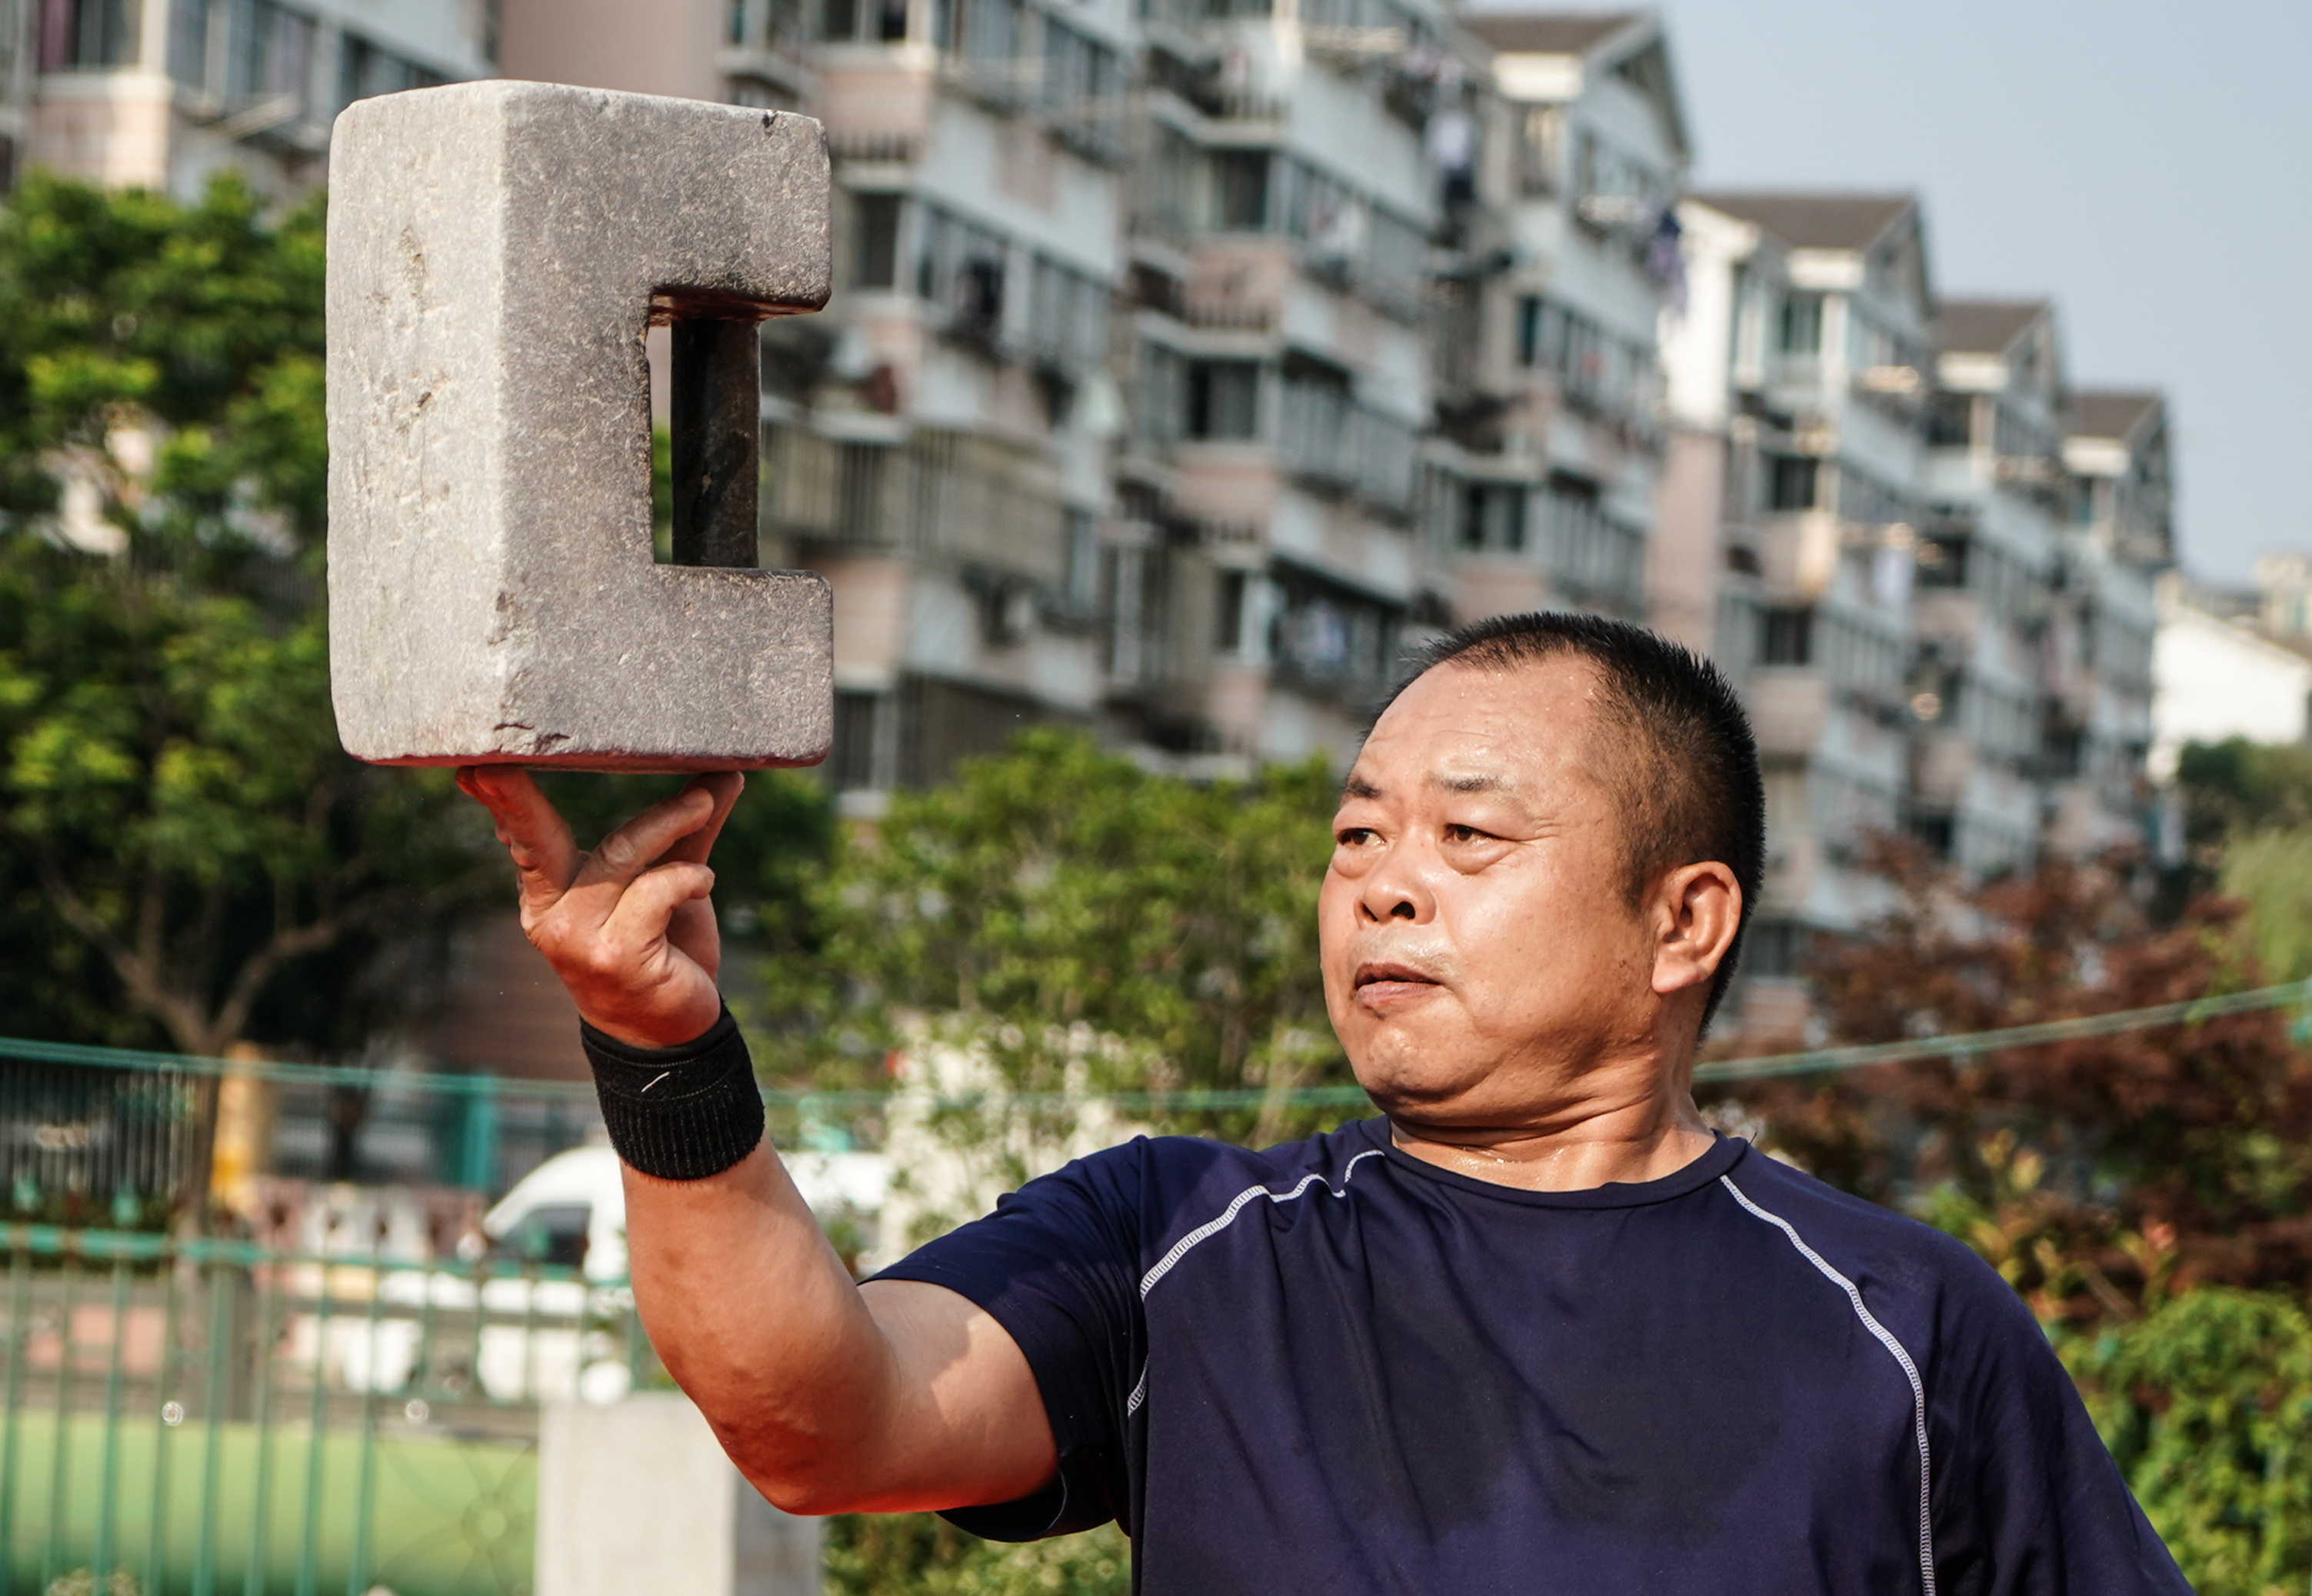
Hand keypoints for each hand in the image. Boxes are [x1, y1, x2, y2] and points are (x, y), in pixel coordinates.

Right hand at [455, 766, 744, 1047]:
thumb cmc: (663, 948)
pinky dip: (686, 876)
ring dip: (667, 821)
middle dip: (516, 798)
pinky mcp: (617, 955)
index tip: (475, 765)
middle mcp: (552, 914)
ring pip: (619, 854)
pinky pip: (653, 891)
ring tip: (703, 804)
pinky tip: (705, 881)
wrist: (672, 1029)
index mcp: (549, 892)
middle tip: (498, 764)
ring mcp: (579, 938)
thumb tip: (729, 770)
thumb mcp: (667, 881)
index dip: (504, 801)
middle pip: (540, 838)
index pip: (524, 835)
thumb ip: (688, 829)